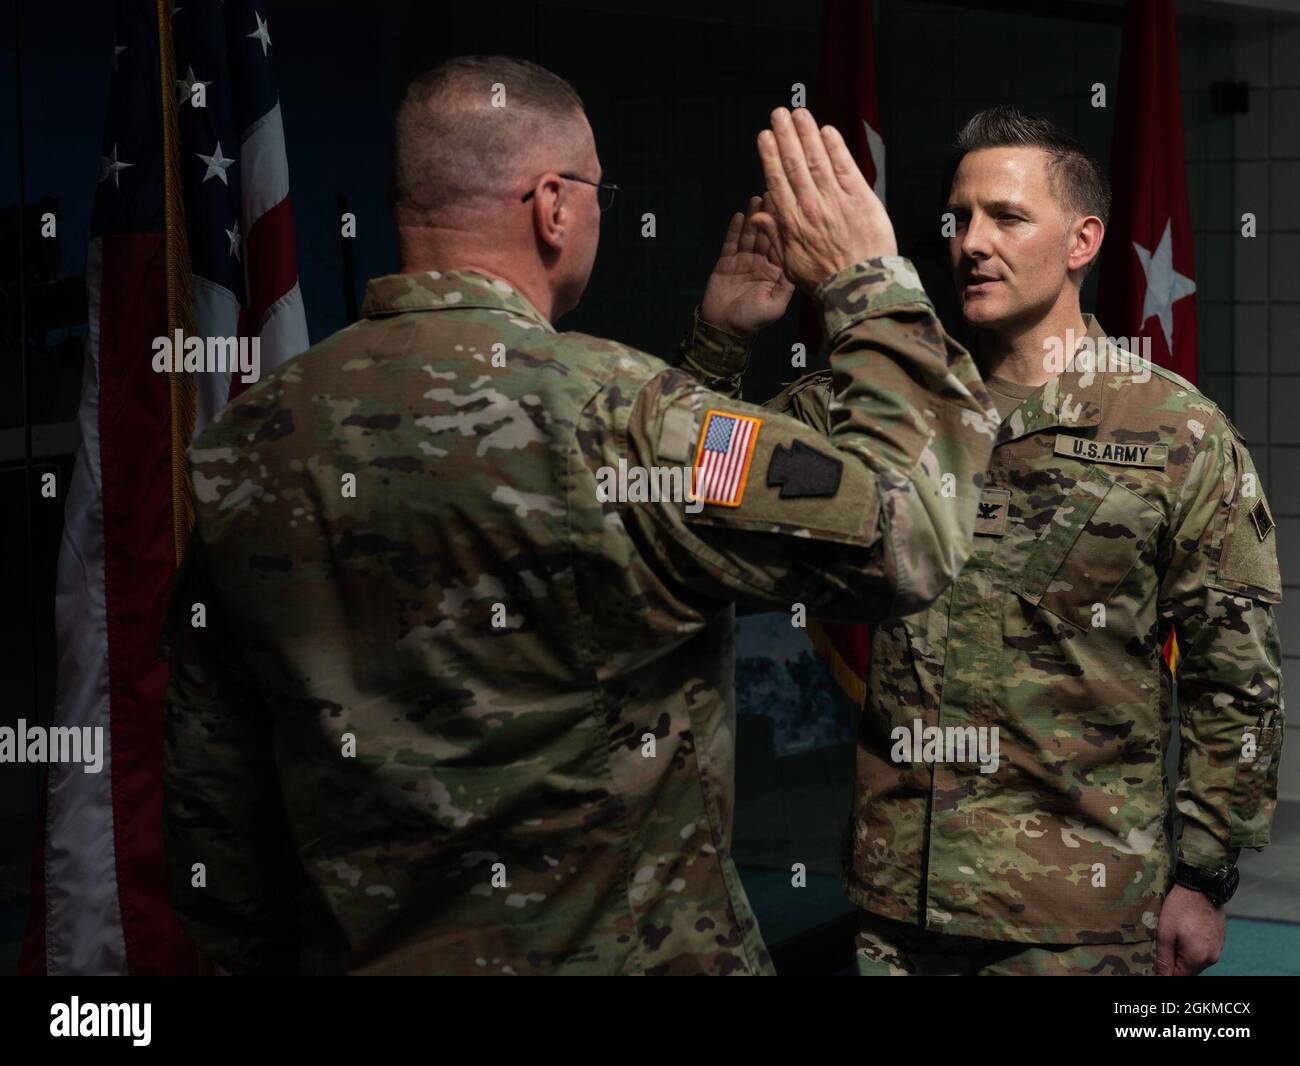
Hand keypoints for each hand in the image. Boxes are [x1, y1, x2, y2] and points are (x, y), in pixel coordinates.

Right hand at [699, 196, 794, 335]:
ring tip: (758, 198)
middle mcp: (761, 264)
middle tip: (774, 194)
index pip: (782, 245)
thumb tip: (797, 264)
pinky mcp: (726, 262)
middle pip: (767, 235)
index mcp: (775, 273)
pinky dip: (735, 229)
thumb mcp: (775, 307)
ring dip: (754, 217)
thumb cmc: (751, 321)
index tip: (789, 208)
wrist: (722, 328)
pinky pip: (731, 243)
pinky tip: (740, 215)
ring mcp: (743, 262)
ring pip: (750, 235)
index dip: (785, 227)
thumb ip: (785, 286)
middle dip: (770, 216)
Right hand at [751, 107, 896, 291]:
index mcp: (792, 222)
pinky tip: (827, 131)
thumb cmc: (826, 279)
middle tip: (779, 114)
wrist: (860, 287)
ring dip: (807, 134)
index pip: (777, 180)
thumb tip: (758, 216)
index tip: (765, 136)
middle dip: (786, 136)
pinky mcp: (861, 198)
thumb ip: (774, 236)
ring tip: (799, 114)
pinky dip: (835, 147)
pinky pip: (845, 166)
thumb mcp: (790, 264)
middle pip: (795, 164)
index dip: (770, 155)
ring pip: (817, 159)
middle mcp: (812, 206)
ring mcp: (836, 200)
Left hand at [1155, 884, 1226, 974]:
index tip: (1156, 966)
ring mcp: (1217, 949)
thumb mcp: (1165, 933)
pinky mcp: (1219, 940)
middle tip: (1162, 949)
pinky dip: (1193, 948)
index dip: (1166, 974)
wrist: (1201, 886)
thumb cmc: (1180, 907)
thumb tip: (1161, 976)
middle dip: (1174, 965)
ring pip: (1196, 961)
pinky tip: (1184, 934)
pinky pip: (1204, 951)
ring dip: (1183, 956)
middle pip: (1189, 971)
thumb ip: (1164, 958)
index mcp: (1197, 958)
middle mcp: (1211, 958)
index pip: (1179, 978)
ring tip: (1172, 938)